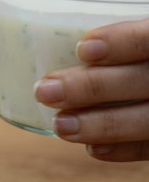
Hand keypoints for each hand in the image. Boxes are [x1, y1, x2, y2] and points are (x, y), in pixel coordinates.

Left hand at [35, 18, 148, 161]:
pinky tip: (93, 148)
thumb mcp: (141, 32)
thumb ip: (123, 35)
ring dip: (102, 125)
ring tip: (59, 124)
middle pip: (145, 80)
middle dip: (93, 87)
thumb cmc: (144, 54)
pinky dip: (125, 149)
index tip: (82, 48)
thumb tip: (64, 39)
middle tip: (44, 91)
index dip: (124, 42)